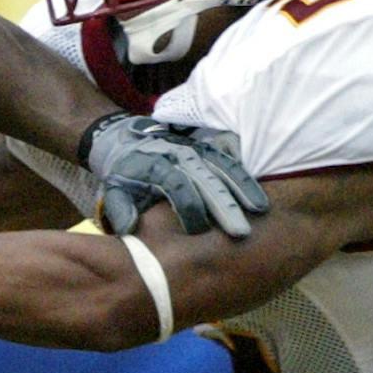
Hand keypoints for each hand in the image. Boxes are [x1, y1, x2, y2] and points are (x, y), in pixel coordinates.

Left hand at [79, 113, 268, 239]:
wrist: (127, 140)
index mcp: (155, 166)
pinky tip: (259, 193)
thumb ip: (120, 209)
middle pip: (205, 180)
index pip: (176, 186)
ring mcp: (196, 150)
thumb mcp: (113, 190)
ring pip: (223, 169)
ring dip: (242, 189)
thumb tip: (130, 228)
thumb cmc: (124, 174)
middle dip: (224, 205)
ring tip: (260, 210)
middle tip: (240, 232)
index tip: (200, 231)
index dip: (188, 207)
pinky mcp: (208, 148)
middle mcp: (180, 155)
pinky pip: (229, 159)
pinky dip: (244, 175)